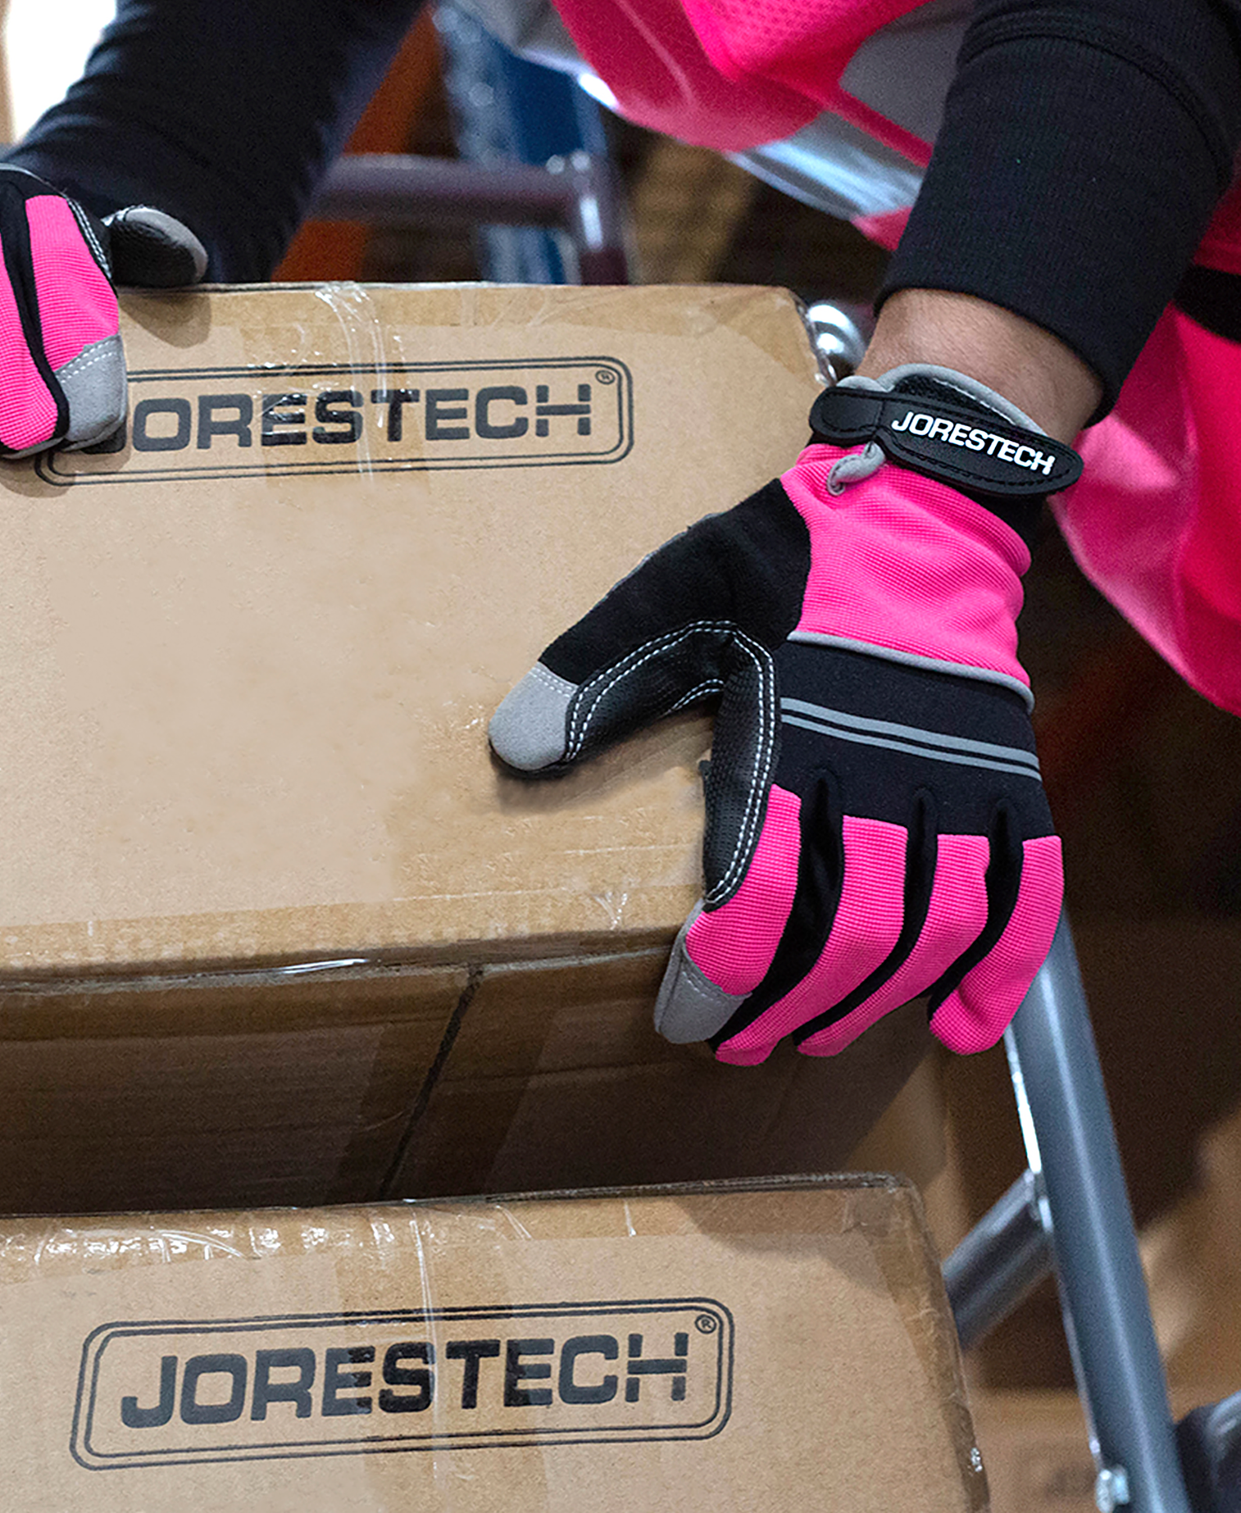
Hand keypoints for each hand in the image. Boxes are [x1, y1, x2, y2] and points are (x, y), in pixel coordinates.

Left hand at [490, 366, 1077, 1062]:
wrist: (918, 498)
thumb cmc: (785, 555)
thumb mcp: (670, 593)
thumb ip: (595, 670)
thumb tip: (513, 749)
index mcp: (793, 730)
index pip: (761, 886)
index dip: (725, 970)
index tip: (686, 1016)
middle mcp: (886, 766)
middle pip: (847, 927)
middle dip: (787, 1002)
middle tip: (736, 1045)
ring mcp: (960, 776)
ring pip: (932, 925)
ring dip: (872, 999)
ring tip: (815, 1038)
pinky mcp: (1012, 775)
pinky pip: (1028, 888)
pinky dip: (1000, 966)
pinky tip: (960, 1026)